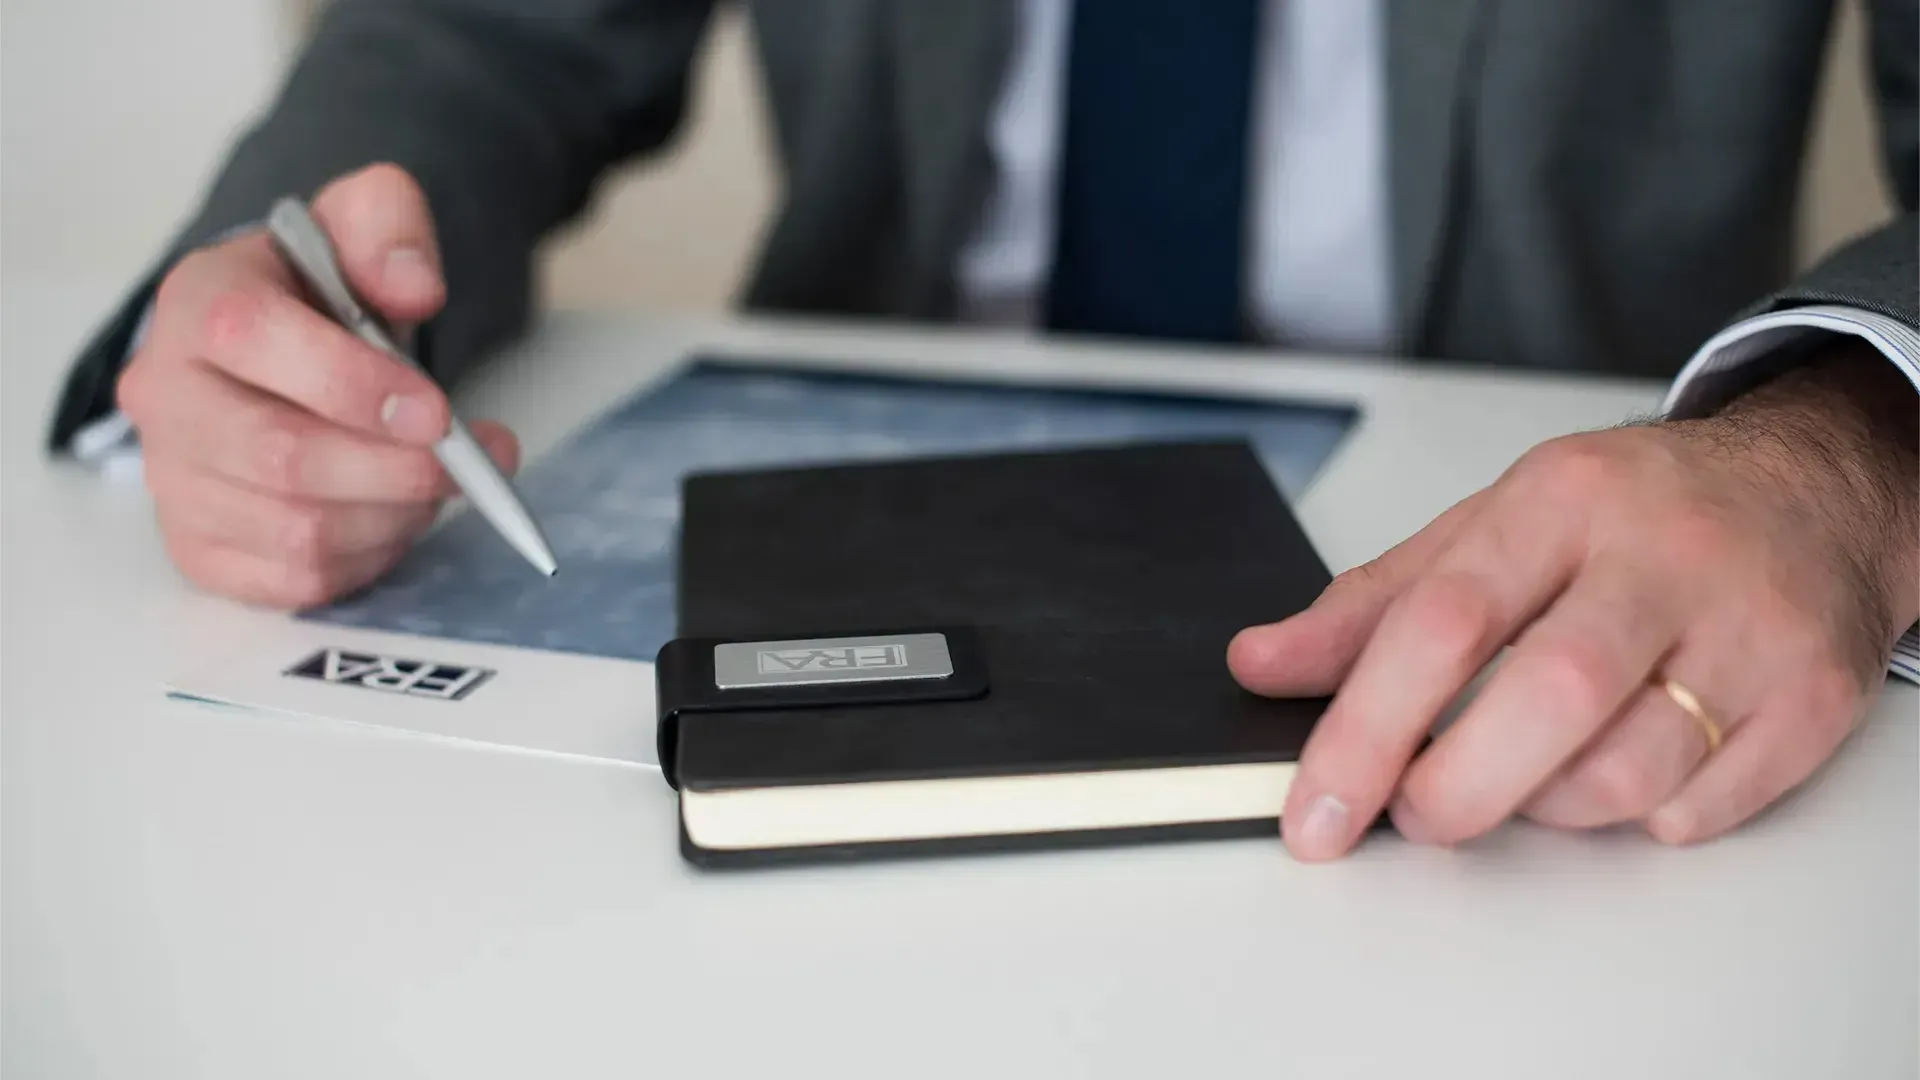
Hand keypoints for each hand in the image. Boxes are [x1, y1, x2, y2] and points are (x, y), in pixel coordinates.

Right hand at [117, 163, 519, 607]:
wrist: (279, 345)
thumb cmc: (319, 290)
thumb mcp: (357, 224)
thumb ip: (387, 228)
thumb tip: (413, 287)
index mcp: (196, 302)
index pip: (254, 339)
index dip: (356, 384)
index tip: (439, 412)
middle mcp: (165, 395)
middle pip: (279, 456)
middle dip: (394, 469)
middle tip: (463, 464)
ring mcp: (174, 480)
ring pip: (295, 531)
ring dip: (393, 517)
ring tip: (434, 484)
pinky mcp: (199, 549)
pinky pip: (293, 582)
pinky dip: (366, 560)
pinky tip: (393, 519)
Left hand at [1229, 346, 1918, 857]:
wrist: (1816, 489)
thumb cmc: (1635, 514)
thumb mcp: (1491, 526)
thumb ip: (1372, 604)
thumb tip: (1260, 664)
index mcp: (1561, 501)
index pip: (1442, 621)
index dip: (1364, 730)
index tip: (1314, 811)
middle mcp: (1662, 556)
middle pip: (1547, 699)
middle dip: (1455, 789)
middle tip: (1416, 812)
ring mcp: (1751, 628)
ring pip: (1627, 774)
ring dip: (1546, 808)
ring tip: (1526, 772)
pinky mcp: (1813, 699)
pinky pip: (1700, 810)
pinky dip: (1640, 817)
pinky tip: (1623, 768)